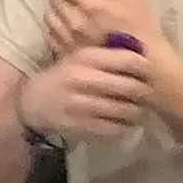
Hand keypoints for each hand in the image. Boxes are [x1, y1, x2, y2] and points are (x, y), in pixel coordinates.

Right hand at [23, 43, 153, 143]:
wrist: (33, 102)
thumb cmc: (64, 76)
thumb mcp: (80, 57)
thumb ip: (108, 55)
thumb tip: (145, 54)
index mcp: (86, 57)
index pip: (129, 60)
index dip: (145, 67)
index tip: (150, 72)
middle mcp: (84, 79)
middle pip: (132, 87)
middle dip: (145, 92)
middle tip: (149, 95)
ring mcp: (81, 105)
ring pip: (126, 111)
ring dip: (138, 112)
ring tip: (139, 110)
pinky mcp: (80, 126)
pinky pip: (114, 129)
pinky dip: (123, 127)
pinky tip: (123, 123)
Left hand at [42, 0, 139, 63]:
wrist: (146, 66)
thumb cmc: (143, 28)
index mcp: (91, 5)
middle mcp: (75, 22)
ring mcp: (68, 40)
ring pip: (50, 15)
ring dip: (58, 8)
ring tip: (73, 10)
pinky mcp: (66, 54)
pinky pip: (51, 33)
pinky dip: (57, 25)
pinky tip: (70, 27)